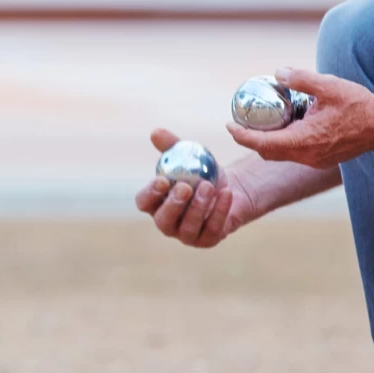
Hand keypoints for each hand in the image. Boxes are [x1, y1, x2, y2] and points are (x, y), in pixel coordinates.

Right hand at [135, 129, 254, 247]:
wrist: (229, 187)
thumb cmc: (201, 173)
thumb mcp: (187, 155)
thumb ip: (171, 145)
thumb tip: (156, 133)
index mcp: (155, 203)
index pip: (144, 202)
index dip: (150, 193)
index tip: (163, 179)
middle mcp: (167, 222)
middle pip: (163, 220)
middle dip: (174, 204)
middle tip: (186, 187)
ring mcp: (187, 235)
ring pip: (188, 228)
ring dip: (198, 207)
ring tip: (209, 186)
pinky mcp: (207, 240)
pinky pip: (212, 230)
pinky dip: (219, 211)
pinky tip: (226, 194)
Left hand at [225, 66, 373, 169]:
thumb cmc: (358, 105)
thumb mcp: (328, 85)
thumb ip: (300, 78)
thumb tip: (277, 72)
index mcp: (304, 140)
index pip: (263, 143)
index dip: (242, 135)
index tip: (229, 125)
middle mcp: (307, 156)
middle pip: (268, 152)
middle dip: (250, 139)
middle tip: (240, 123)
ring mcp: (315, 161)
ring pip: (281, 155)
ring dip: (268, 141)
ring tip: (260, 123)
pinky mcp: (323, 160)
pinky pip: (295, 154)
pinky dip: (284, 143)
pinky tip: (286, 126)